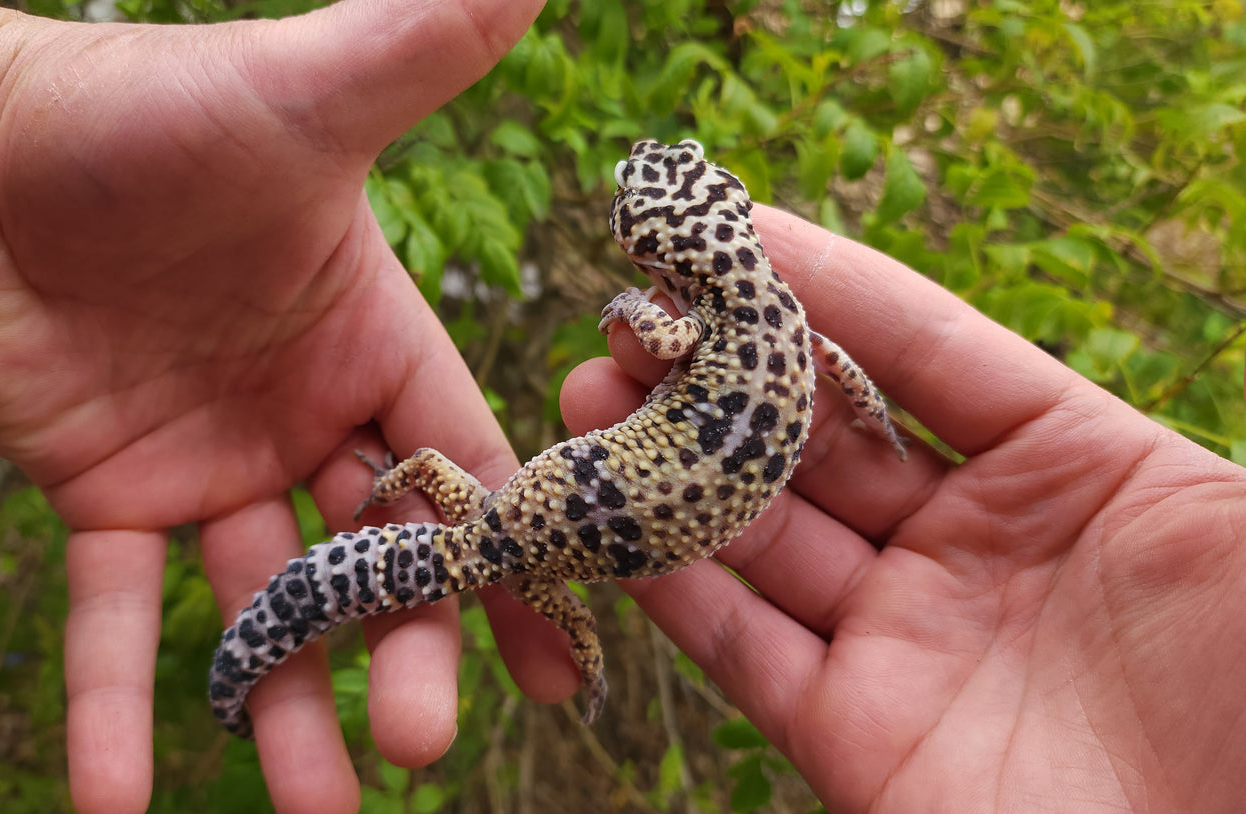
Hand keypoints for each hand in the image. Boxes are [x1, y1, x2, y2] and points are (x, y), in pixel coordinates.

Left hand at [0, 2, 571, 811]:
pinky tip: (120, 801)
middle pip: (373, 559)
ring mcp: (208, 464)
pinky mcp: (107, 497)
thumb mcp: (299, 95)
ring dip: (277, 708)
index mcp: (370, 343)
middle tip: (409, 748)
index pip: (467, 468)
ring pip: (261, 607)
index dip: (516, 565)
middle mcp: (303, 414)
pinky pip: (117, 615)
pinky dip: (118, 703)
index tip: (564, 671)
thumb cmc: (144, 119)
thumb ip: (417, 49)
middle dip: (397, 651)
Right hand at [564, 205, 1245, 811]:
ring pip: (765, 536)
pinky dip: (675, 589)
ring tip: (589, 392)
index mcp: (1077, 472)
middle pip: (824, 437)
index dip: (831, 286)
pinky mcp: (856, 737)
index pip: (928, 352)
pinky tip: (613, 524)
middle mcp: (974, 548)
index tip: (733, 231)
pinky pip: (746, 650)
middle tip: (631, 317)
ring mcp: (908, 641)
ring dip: (673, 465)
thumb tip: (955, 325)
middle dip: (722, 372)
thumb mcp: (1230, 520)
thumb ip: (1093, 421)